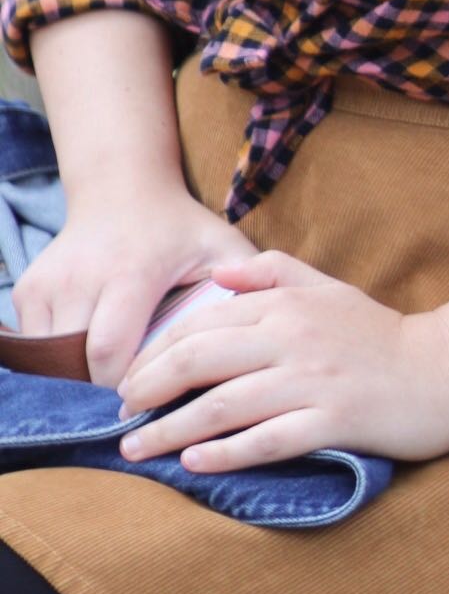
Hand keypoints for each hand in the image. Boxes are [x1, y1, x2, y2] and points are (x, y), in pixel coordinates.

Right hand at [10, 191, 249, 390]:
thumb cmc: (180, 228)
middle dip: (107, 390)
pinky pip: (39, 345)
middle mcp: (81, 277)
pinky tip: (92, 356)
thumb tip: (275, 330)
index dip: (130, 388)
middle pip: (80, 363)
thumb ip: (249, 282)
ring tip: (119, 380)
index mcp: (130, 272)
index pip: (111, 354)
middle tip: (138, 403)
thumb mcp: (220, 245)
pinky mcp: (28, 290)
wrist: (122, 190)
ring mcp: (48, 284)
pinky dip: (62, 359)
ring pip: (56, 359)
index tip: (157, 404)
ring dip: (84, 377)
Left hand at [113, 247, 448, 469]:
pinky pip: (268, 439)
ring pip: (224, 405)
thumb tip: (219, 277)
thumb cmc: (381, 335)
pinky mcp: (334, 421)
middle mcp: (294, 339)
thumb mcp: (329, 289)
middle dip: (149, 388)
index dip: (156, 352)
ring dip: (171, 429)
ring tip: (136, 448)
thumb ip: (273, 274)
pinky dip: (226, 452)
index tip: (129, 379)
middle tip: (119, 416)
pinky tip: (195, 463)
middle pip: (201, 360)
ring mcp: (314, 382)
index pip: (203, 323)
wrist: (448, 370)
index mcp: (288, 305)